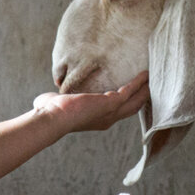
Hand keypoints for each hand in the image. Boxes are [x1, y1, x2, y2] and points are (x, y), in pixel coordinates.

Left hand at [32, 70, 148, 133]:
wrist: (52, 120)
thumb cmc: (50, 115)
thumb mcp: (57, 106)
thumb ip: (54, 102)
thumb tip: (40, 101)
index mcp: (98, 120)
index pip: (119, 112)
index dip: (129, 103)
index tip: (136, 94)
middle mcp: (108, 118)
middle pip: (133, 108)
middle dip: (143, 96)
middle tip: (154, 85)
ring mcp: (111, 112)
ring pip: (135, 100)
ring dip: (145, 89)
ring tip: (153, 78)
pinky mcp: (110, 103)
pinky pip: (129, 91)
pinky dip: (138, 82)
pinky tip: (145, 74)